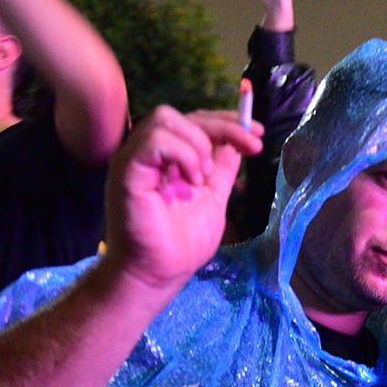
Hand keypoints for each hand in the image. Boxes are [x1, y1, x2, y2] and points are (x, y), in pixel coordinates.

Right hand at [104, 107, 262, 294]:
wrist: (161, 272)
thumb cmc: (182, 242)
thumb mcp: (214, 197)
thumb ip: (221, 169)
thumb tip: (238, 144)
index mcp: (167, 159)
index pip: (194, 121)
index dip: (228, 121)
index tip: (259, 133)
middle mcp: (147, 154)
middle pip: (181, 114)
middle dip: (222, 126)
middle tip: (251, 147)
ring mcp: (134, 160)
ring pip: (165, 118)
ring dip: (197, 143)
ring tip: (204, 178)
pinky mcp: (126, 171)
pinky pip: (154, 140)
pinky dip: (182, 154)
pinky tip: (193, 180)